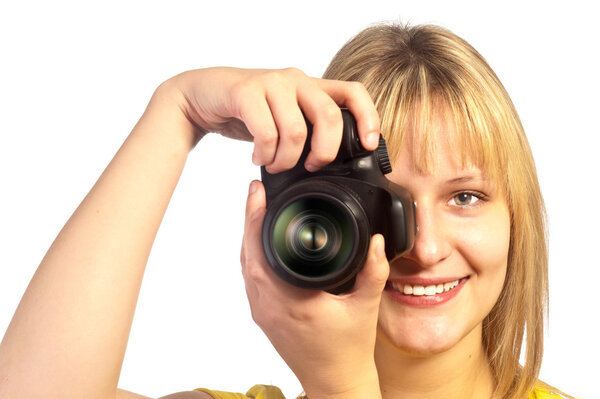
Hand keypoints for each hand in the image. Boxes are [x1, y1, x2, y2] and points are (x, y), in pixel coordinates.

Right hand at [164, 67, 379, 172]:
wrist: (201, 96)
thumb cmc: (247, 112)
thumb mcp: (284, 120)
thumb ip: (307, 132)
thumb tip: (330, 164)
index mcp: (311, 87)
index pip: (353, 93)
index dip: (368, 118)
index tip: (369, 146)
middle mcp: (296, 80)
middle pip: (330, 117)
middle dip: (324, 152)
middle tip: (310, 167)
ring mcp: (272, 83)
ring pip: (296, 130)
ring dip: (286, 159)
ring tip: (275, 165)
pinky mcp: (247, 91)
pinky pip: (266, 132)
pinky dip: (264, 154)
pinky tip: (257, 157)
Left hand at [240, 180, 387, 397]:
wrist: (336, 381)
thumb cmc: (348, 350)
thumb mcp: (365, 307)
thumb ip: (373, 272)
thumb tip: (377, 242)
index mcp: (289, 301)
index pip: (260, 253)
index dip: (254, 220)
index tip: (256, 194)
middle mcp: (268, 307)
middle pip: (246, 255)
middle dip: (248, 221)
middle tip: (256, 194)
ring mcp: (262, 313)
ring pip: (246, 268)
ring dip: (249, 238)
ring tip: (259, 211)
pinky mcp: (264, 316)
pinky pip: (251, 280)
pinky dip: (253, 256)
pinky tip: (263, 243)